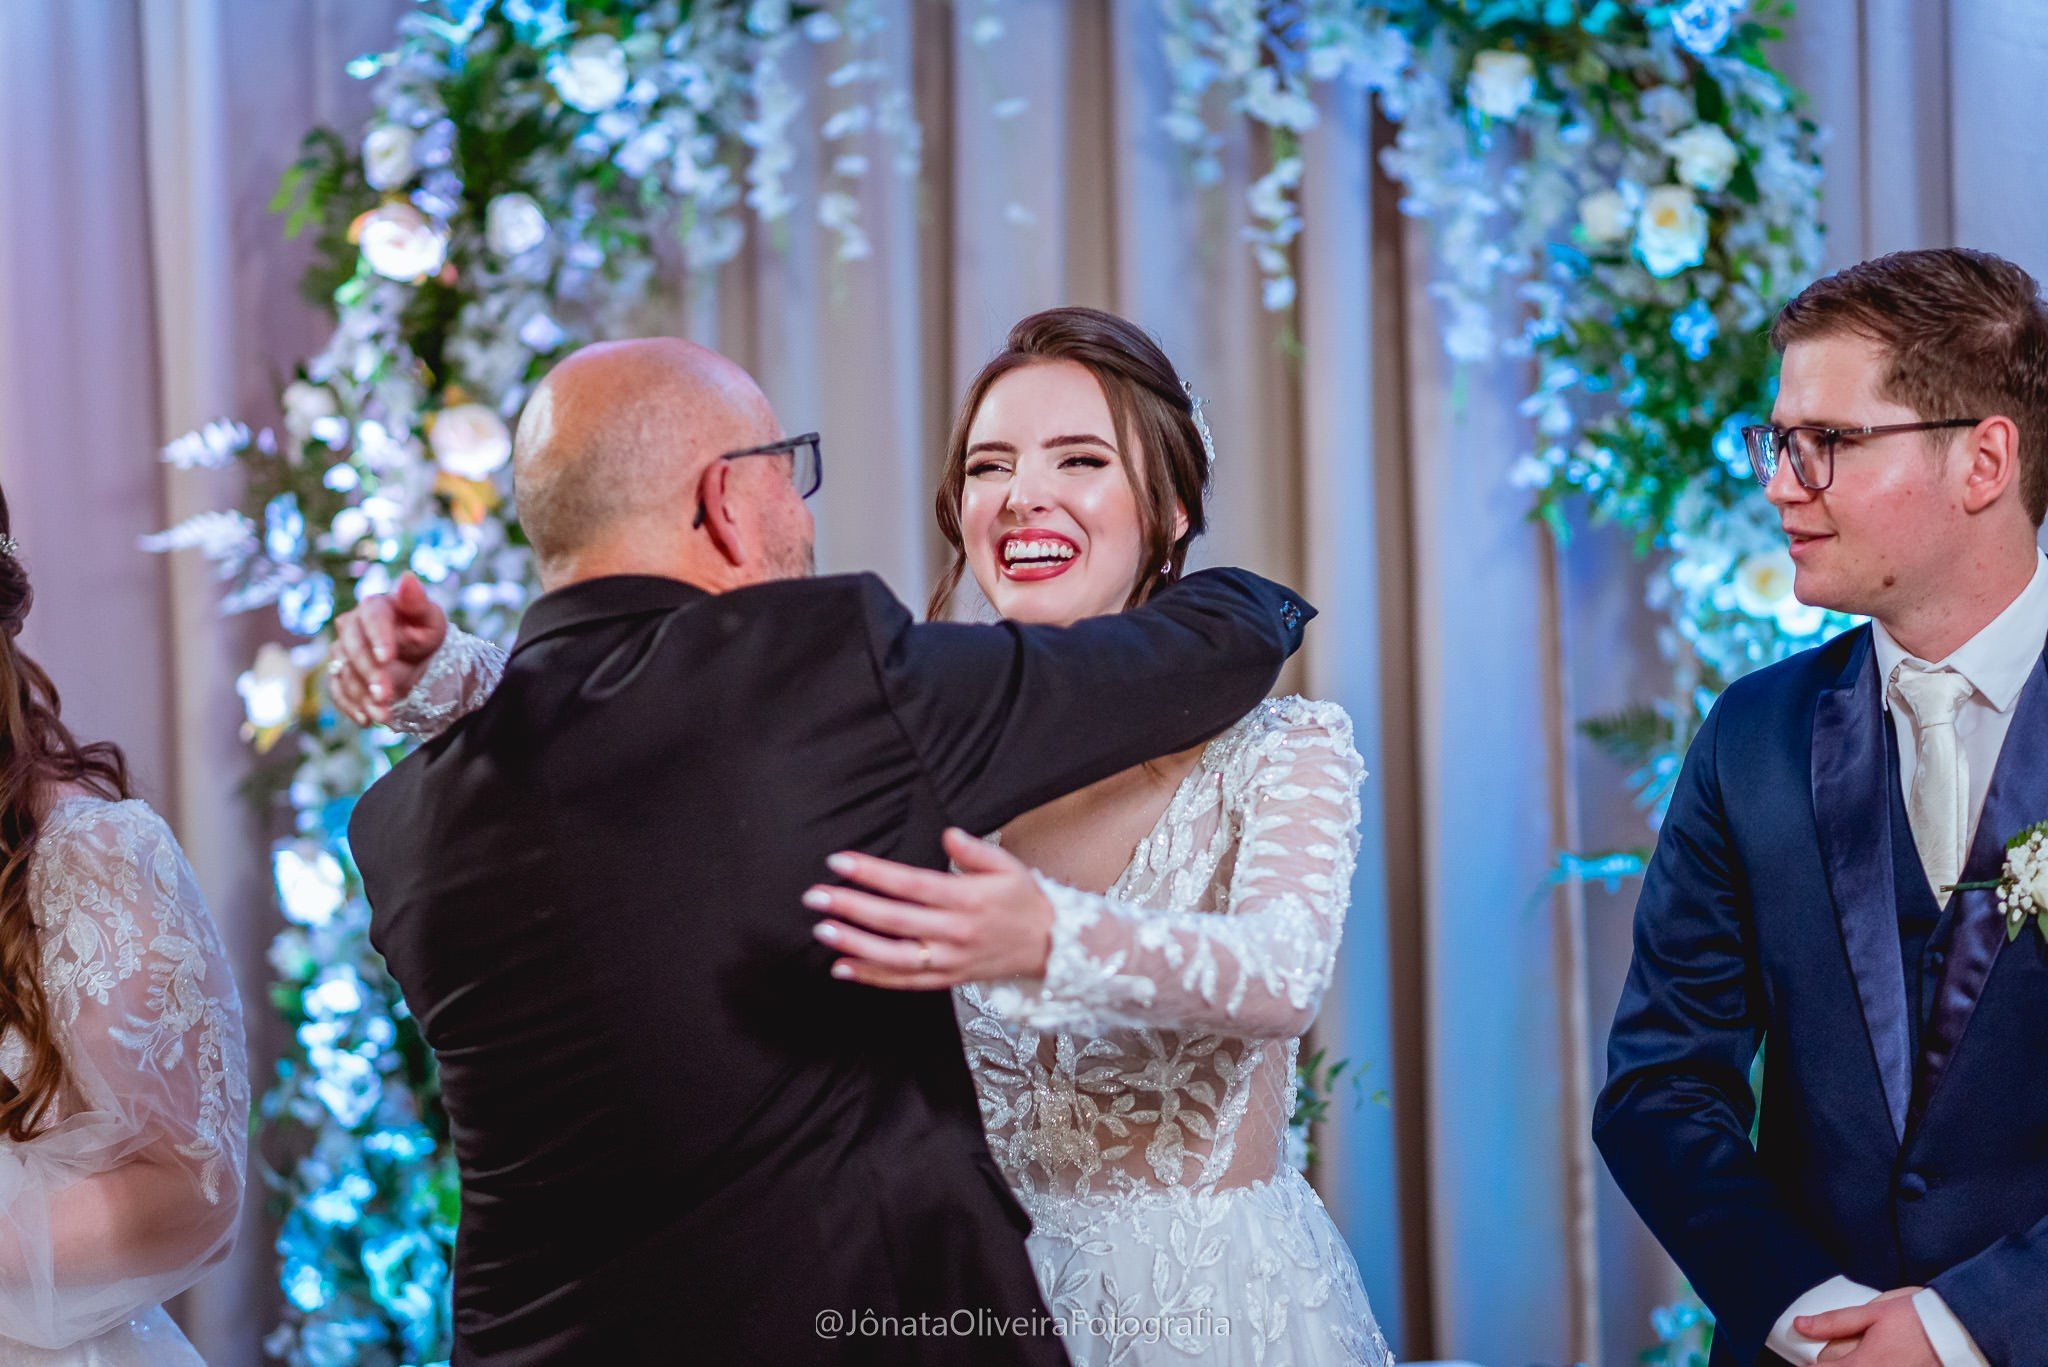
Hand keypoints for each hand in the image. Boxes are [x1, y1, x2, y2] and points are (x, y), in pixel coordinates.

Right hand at [326, 572, 447, 726]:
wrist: (421, 662)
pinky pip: (338, 691)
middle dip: (369, 673)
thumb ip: (417, 603)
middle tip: (387, 694)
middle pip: (352, 648)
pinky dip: (351, 707)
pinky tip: (367, 720)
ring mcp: (343, 652)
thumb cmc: (426, 635)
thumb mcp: (430, 620)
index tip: (388, 658)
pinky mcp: (341, 676)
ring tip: (385, 714)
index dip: (377, 637)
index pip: (371, 618)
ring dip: (362, 696)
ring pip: (344, 673)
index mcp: (375, 607)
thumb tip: (408, 577)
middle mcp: (352, 626)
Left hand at [805, 829, 1054, 989]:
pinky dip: (872, 977)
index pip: (910, 884)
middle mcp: (954, 933)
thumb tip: (948, 834)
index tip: (840, 861)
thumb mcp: (1008, 866)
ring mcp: (949, 961)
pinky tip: (842, 967)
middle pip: (894, 921)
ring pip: (894, 957)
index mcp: (966, 899)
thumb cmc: (1024, 901)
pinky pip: (904, 982)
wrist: (1052, 946)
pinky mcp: (947, 979)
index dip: (873, 873)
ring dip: (854, 945)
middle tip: (816, 896)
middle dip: (851, 907)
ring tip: (823, 931)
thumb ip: (974, 850)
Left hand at [1798, 1287, 1935, 1366]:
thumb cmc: (1916, 1319)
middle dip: (1832, 1365)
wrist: (1958, 1332)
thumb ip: (1834, 1322)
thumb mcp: (1872, 1313)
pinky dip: (1869, 1366)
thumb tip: (1800, 1325)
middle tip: (1833, 1357)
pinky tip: (1874, 1360)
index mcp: (1864, 1365)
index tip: (1808, 1362)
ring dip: (1853, 1364)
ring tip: (1859, 1355)